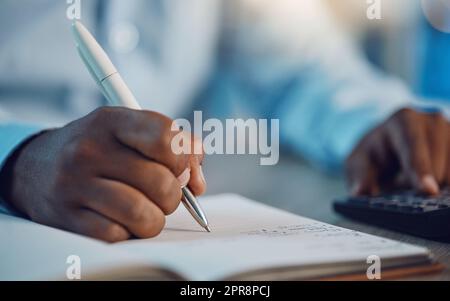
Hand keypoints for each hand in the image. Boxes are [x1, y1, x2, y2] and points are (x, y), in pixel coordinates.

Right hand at [2, 107, 205, 241]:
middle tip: (164, 193)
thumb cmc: (98, 148)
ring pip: (145, 215)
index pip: (167, 137)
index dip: (183, 158)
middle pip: (162, 182)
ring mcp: (76, 184)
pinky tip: (121, 218)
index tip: (178, 167)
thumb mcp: (130, 131)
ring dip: (155, 218)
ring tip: (147, 209)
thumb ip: (176, 147)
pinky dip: (129, 231)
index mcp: (112, 121)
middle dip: (174, 195)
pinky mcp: (68, 217)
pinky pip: (119, 234)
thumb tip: (198, 184)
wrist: (37, 167)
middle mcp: (90, 149)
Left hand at [346, 108, 448, 195]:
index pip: (413, 144)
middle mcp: (431, 120)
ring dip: (441, 184)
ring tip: (422, 186)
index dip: (421, 168)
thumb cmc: (373, 157)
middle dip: (431, 181)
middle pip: (439, 158)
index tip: (428, 191)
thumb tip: (361, 192)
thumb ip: (360, 176)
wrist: (388, 146)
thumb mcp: (358, 165)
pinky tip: (440, 187)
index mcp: (402, 120)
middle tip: (420, 197)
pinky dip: (449, 184)